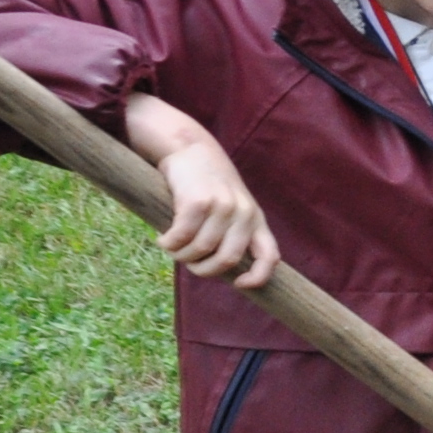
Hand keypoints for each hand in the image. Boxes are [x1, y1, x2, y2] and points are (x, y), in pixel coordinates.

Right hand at [124, 93, 275, 286]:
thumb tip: (222, 269)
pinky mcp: (199, 201)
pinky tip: (163, 238)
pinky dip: (168, 243)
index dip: (258, 277)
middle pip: (226, 260)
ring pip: (200, 250)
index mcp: (255, 219)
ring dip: (179, 255)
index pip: (269, 257)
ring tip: (171, 245)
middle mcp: (244, 214)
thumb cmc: (208, 184)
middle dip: (202, 269)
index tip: (238, 285)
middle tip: (186, 261)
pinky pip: (181, 236)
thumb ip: (233, 232)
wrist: (191, 147)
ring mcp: (223, 207)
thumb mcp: (232, 206)